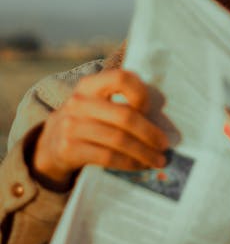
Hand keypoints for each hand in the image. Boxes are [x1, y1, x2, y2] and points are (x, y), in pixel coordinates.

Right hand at [31, 69, 168, 190]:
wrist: (50, 144)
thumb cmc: (86, 121)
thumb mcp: (96, 103)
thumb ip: (120, 102)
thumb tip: (161, 118)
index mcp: (90, 85)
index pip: (121, 78)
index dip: (140, 93)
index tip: (150, 110)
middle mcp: (79, 102)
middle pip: (124, 116)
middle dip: (149, 133)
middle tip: (165, 145)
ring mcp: (71, 126)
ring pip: (118, 140)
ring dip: (143, 152)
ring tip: (158, 160)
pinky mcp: (68, 149)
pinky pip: (107, 157)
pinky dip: (128, 163)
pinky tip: (140, 166)